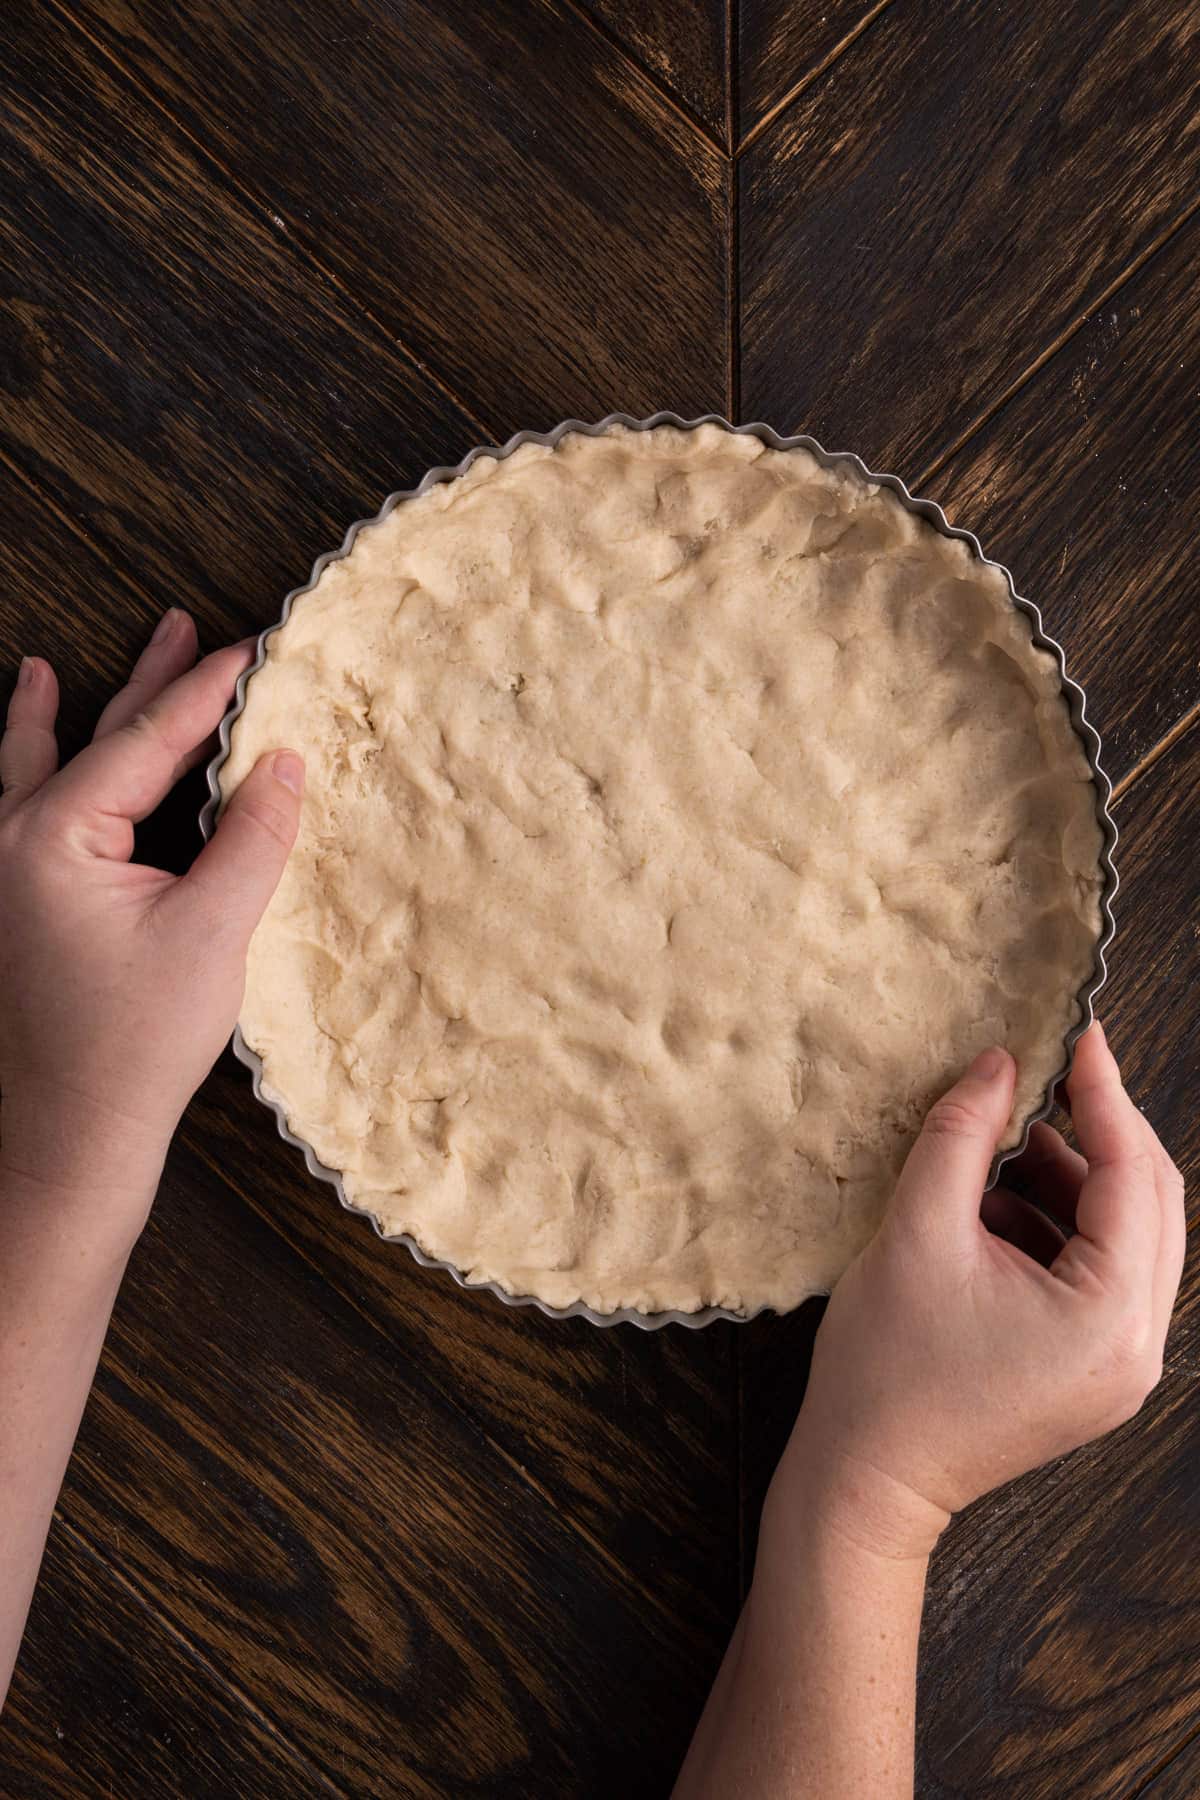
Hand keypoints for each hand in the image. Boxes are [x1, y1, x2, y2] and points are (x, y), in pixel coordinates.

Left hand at [0, 610, 302, 1243]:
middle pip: (90, 739)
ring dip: (46, 718)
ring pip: (29, 771)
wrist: (67, 1139)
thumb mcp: (211, 933)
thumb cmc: (134, 1045)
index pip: (148, 739)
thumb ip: (250, 838)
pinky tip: (22, 771)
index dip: (209, 691)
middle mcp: (12, 841)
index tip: (257, 649)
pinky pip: (13, 816)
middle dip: (142, 684)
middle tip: (179, 626)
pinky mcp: (8, 912)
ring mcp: (1, 876)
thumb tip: (283, 762)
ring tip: (34, 672)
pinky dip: (22, 776)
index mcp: (56, 835)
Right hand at [770, 1024, 1185, 1558]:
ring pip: (1128, 1238)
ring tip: (1000, 1147)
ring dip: (1074, 1180)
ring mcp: (1120, 1368)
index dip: (1104, 1095)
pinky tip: (993, 1206)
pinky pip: (1101, 1276)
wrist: (866, 1481)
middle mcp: (1137, 1348)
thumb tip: (1000, 1065)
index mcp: (1108, 1316)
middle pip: (1150, 1204)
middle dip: (1098, 1132)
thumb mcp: (917, 1230)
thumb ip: (963, 1134)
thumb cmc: (886, 1370)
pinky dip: (1059, 1227)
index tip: (1079, 1034)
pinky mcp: (1093, 1375)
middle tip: (1048, 1076)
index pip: (1132, 1175)